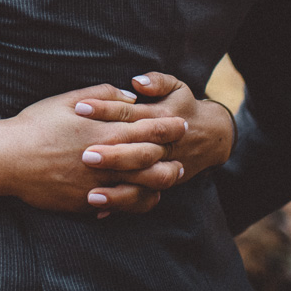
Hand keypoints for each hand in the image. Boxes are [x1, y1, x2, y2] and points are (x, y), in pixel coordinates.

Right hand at [0, 82, 187, 215]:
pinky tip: (138, 196)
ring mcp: (98, 184)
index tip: (180, 124)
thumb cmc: (36, 124)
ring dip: (160, 183)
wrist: (7, 159)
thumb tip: (130, 96)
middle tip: (183, 153)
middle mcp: (107, 159)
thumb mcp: (67, 99)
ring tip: (168, 177)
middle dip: (172, 156)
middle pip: (154, 161)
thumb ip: (103, 95)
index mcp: (104, 130)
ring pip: (143, 189)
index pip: (150, 129)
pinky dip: (135, 201)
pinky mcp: (87, 202)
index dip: (169, 127)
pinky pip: (121, 206)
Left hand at [74, 71, 235, 214]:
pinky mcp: (159, 184)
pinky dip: (121, 205)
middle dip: (110, 154)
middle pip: (134, 150)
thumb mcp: (176, 87)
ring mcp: (161, 168)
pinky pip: (141, 200)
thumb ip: (157, 82)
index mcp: (160, 118)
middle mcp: (162, 146)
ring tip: (90, 193)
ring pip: (141, 183)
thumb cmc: (184, 106)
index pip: (129, 113)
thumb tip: (137, 82)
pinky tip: (97, 209)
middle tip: (83, 154)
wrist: (210, 137)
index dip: (104, 109)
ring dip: (116, 190)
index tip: (79, 108)